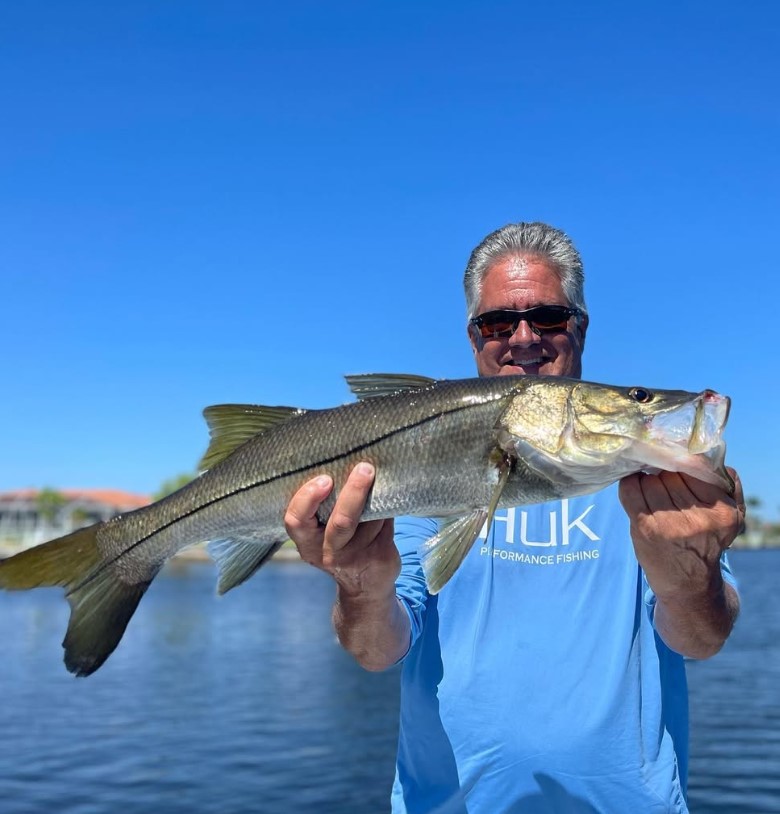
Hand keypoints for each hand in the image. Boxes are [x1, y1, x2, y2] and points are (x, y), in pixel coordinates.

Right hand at [284, 462, 399, 597]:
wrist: (364, 588)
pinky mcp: (381, 557)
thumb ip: (327, 507)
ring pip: (371, 518)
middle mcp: (329, 553)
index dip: (308, 498)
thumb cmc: (341, 546)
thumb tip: (345, 462)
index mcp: (308, 543)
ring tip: (377, 478)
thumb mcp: (322, 534)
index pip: (296, 520)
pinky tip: (391, 497)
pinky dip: (389, 508)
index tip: (325, 479)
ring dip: (376, 497)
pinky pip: (387, 524)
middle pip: (342, 521)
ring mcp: (357, 558)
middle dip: (354, 491)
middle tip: (364, 468)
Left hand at [618, 467, 744, 601]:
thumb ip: (727, 485)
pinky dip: (629, 484)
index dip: (681, 466)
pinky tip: (633, 487)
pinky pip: (631, 490)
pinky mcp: (646, 529)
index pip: (695, 469)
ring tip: (649, 491)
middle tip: (660, 483)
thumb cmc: (706, 543)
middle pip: (671, 474)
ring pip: (651, 480)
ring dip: (646, 481)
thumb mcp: (731, 517)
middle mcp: (699, 518)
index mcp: (723, 510)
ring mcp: (671, 524)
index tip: (674, 469)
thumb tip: (708, 456)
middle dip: (663, 474)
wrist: (688, 587)